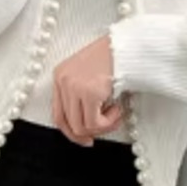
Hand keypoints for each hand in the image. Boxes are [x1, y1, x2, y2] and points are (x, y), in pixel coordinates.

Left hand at [51, 32, 125, 146]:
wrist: (128, 46)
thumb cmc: (113, 59)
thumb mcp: (89, 76)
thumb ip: (80, 97)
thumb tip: (83, 131)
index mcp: (60, 76)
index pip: (58, 114)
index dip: (71, 132)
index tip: (84, 139)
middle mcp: (63, 81)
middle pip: (69, 124)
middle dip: (89, 133)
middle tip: (107, 129)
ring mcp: (74, 87)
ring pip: (82, 127)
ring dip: (103, 127)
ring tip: (116, 114)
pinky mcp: (89, 92)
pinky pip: (95, 123)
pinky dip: (109, 122)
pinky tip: (118, 109)